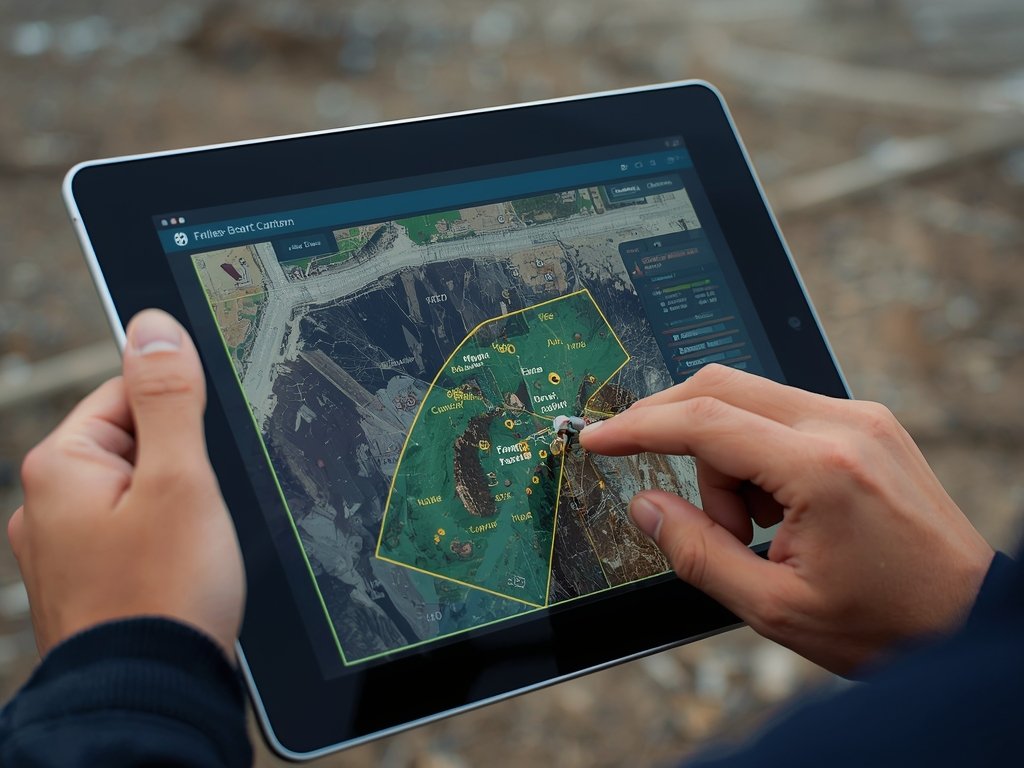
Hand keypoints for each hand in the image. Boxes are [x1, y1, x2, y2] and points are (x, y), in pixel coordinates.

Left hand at [9, 310, 244, 658]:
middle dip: (183, 468)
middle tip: (202, 511)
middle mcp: (47, 503)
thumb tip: (153, 326)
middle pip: (138, 443)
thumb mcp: (181, 479)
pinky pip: (134, 532)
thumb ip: (168, 398)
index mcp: (59, 466)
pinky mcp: (87, 578)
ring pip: (141, 491)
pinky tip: (181, 571)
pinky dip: (165, 542)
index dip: (184, 417)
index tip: (208, 452)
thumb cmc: (165, 593)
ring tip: (192, 550)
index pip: (130, 392)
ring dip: (177, 509)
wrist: (152, 695)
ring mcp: (64, 546)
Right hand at [580, 364, 993, 675]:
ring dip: (724, 459)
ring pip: (747, 403)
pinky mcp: (866, 424)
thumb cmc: (889, 623)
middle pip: (720, 387)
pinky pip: (780, 416)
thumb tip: (645, 505)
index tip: (598, 438)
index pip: (704, 421)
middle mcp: (843, 424)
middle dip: (674, 433)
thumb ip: (696, 553)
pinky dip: (756, 456)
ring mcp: (860, 417)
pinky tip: (778, 510)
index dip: (637, 427)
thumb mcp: (775, 608)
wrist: (970, 619)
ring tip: (753, 530)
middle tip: (670, 498)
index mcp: (821, 468)